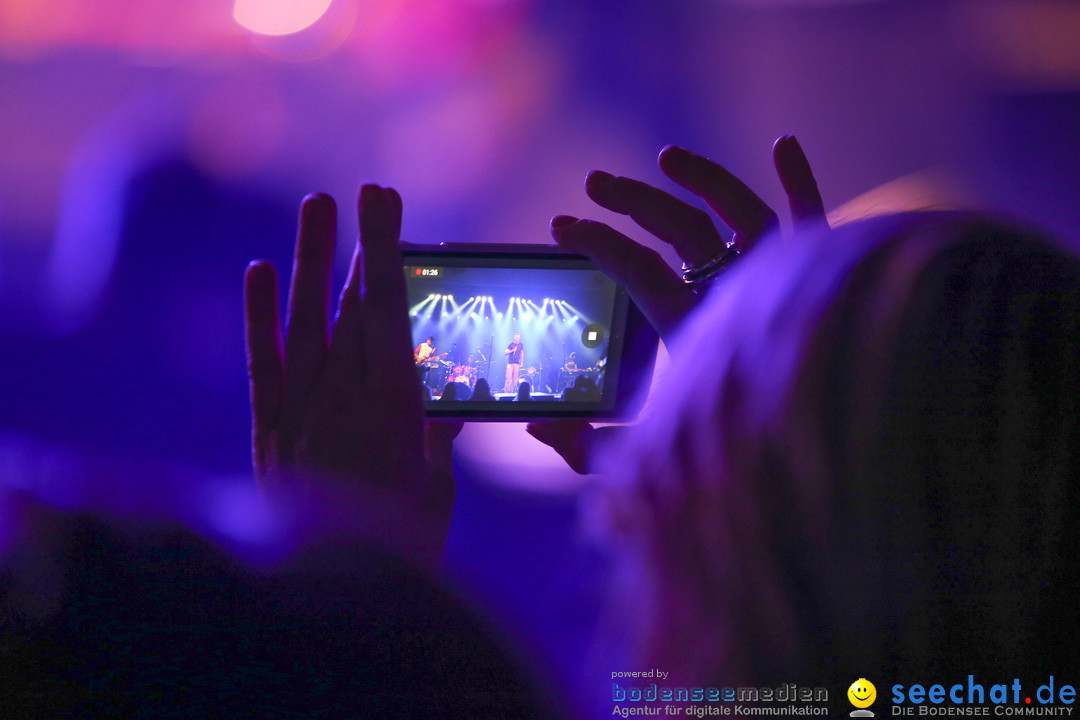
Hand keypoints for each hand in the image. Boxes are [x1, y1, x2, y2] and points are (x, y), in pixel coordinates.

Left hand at [244, 186, 460, 567]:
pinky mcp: (270, 430)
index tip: (385, 204)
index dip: (386, 251)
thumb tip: (442, 403)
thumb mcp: (437, 490)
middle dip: (360, 244)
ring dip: (309, 260)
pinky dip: (258, 316)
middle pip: (352, 305)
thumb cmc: (402, 544)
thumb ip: (436, 437)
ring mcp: (302, 410)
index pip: (390, 310)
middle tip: (366, 192)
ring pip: (306, 321)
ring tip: (314, 205)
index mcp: (396, 407)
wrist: (329, 591)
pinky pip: (263, 363)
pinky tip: (258, 270)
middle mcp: (345, 397)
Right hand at [529, 136, 824, 472]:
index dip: (597, 243)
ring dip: (704, 180)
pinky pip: (815, 219)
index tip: (562, 227)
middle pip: (684, 230)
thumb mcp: (656, 463)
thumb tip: (535, 426)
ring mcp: (788, 280)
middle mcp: (745, 296)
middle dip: (634, 202)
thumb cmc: (750, 462)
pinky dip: (800, 183)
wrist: (840, 461)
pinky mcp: (826, 277)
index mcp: (699, 331)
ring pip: (744, 212)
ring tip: (665, 158)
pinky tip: (783, 145)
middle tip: (593, 185)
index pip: (637, 269)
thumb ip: (591, 449)